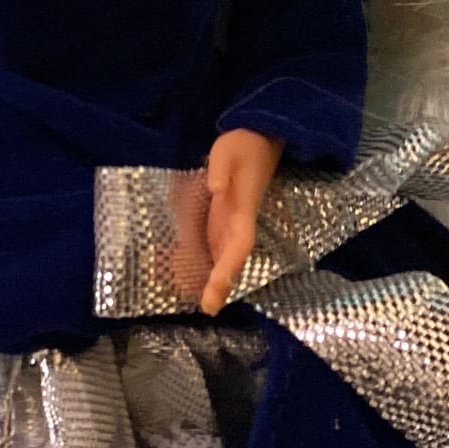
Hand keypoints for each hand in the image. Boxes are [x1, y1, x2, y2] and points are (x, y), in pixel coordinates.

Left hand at [199, 128, 283, 315]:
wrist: (259, 137)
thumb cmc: (242, 145)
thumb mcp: (227, 150)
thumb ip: (220, 170)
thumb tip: (215, 190)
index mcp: (243, 210)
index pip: (239, 245)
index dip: (229, 268)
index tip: (217, 288)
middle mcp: (240, 221)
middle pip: (232, 258)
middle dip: (222, 284)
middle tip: (208, 309)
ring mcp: (233, 220)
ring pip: (224, 255)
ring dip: (215, 278)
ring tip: (199, 301)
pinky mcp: (224, 216)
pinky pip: (215, 244)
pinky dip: (206, 260)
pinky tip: (189, 271)